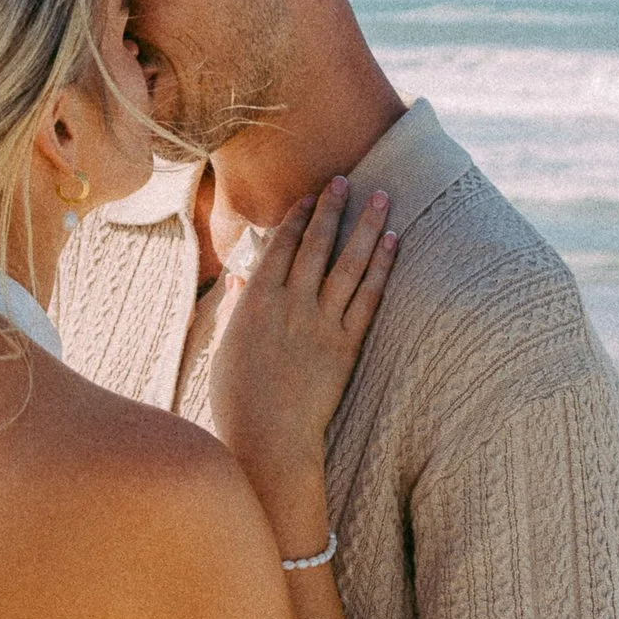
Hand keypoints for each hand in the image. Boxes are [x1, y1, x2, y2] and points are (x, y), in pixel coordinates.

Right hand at [208, 179, 396, 487]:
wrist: (268, 438)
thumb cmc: (237, 398)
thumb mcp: (225, 348)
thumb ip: (234, 309)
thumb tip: (241, 280)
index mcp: (256, 300)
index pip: (282, 245)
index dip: (299, 217)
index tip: (312, 195)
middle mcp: (291, 303)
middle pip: (318, 244)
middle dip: (334, 208)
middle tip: (348, 180)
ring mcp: (322, 323)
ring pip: (349, 264)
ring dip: (366, 227)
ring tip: (381, 198)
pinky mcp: (347, 345)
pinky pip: (369, 298)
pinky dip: (382, 268)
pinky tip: (394, 243)